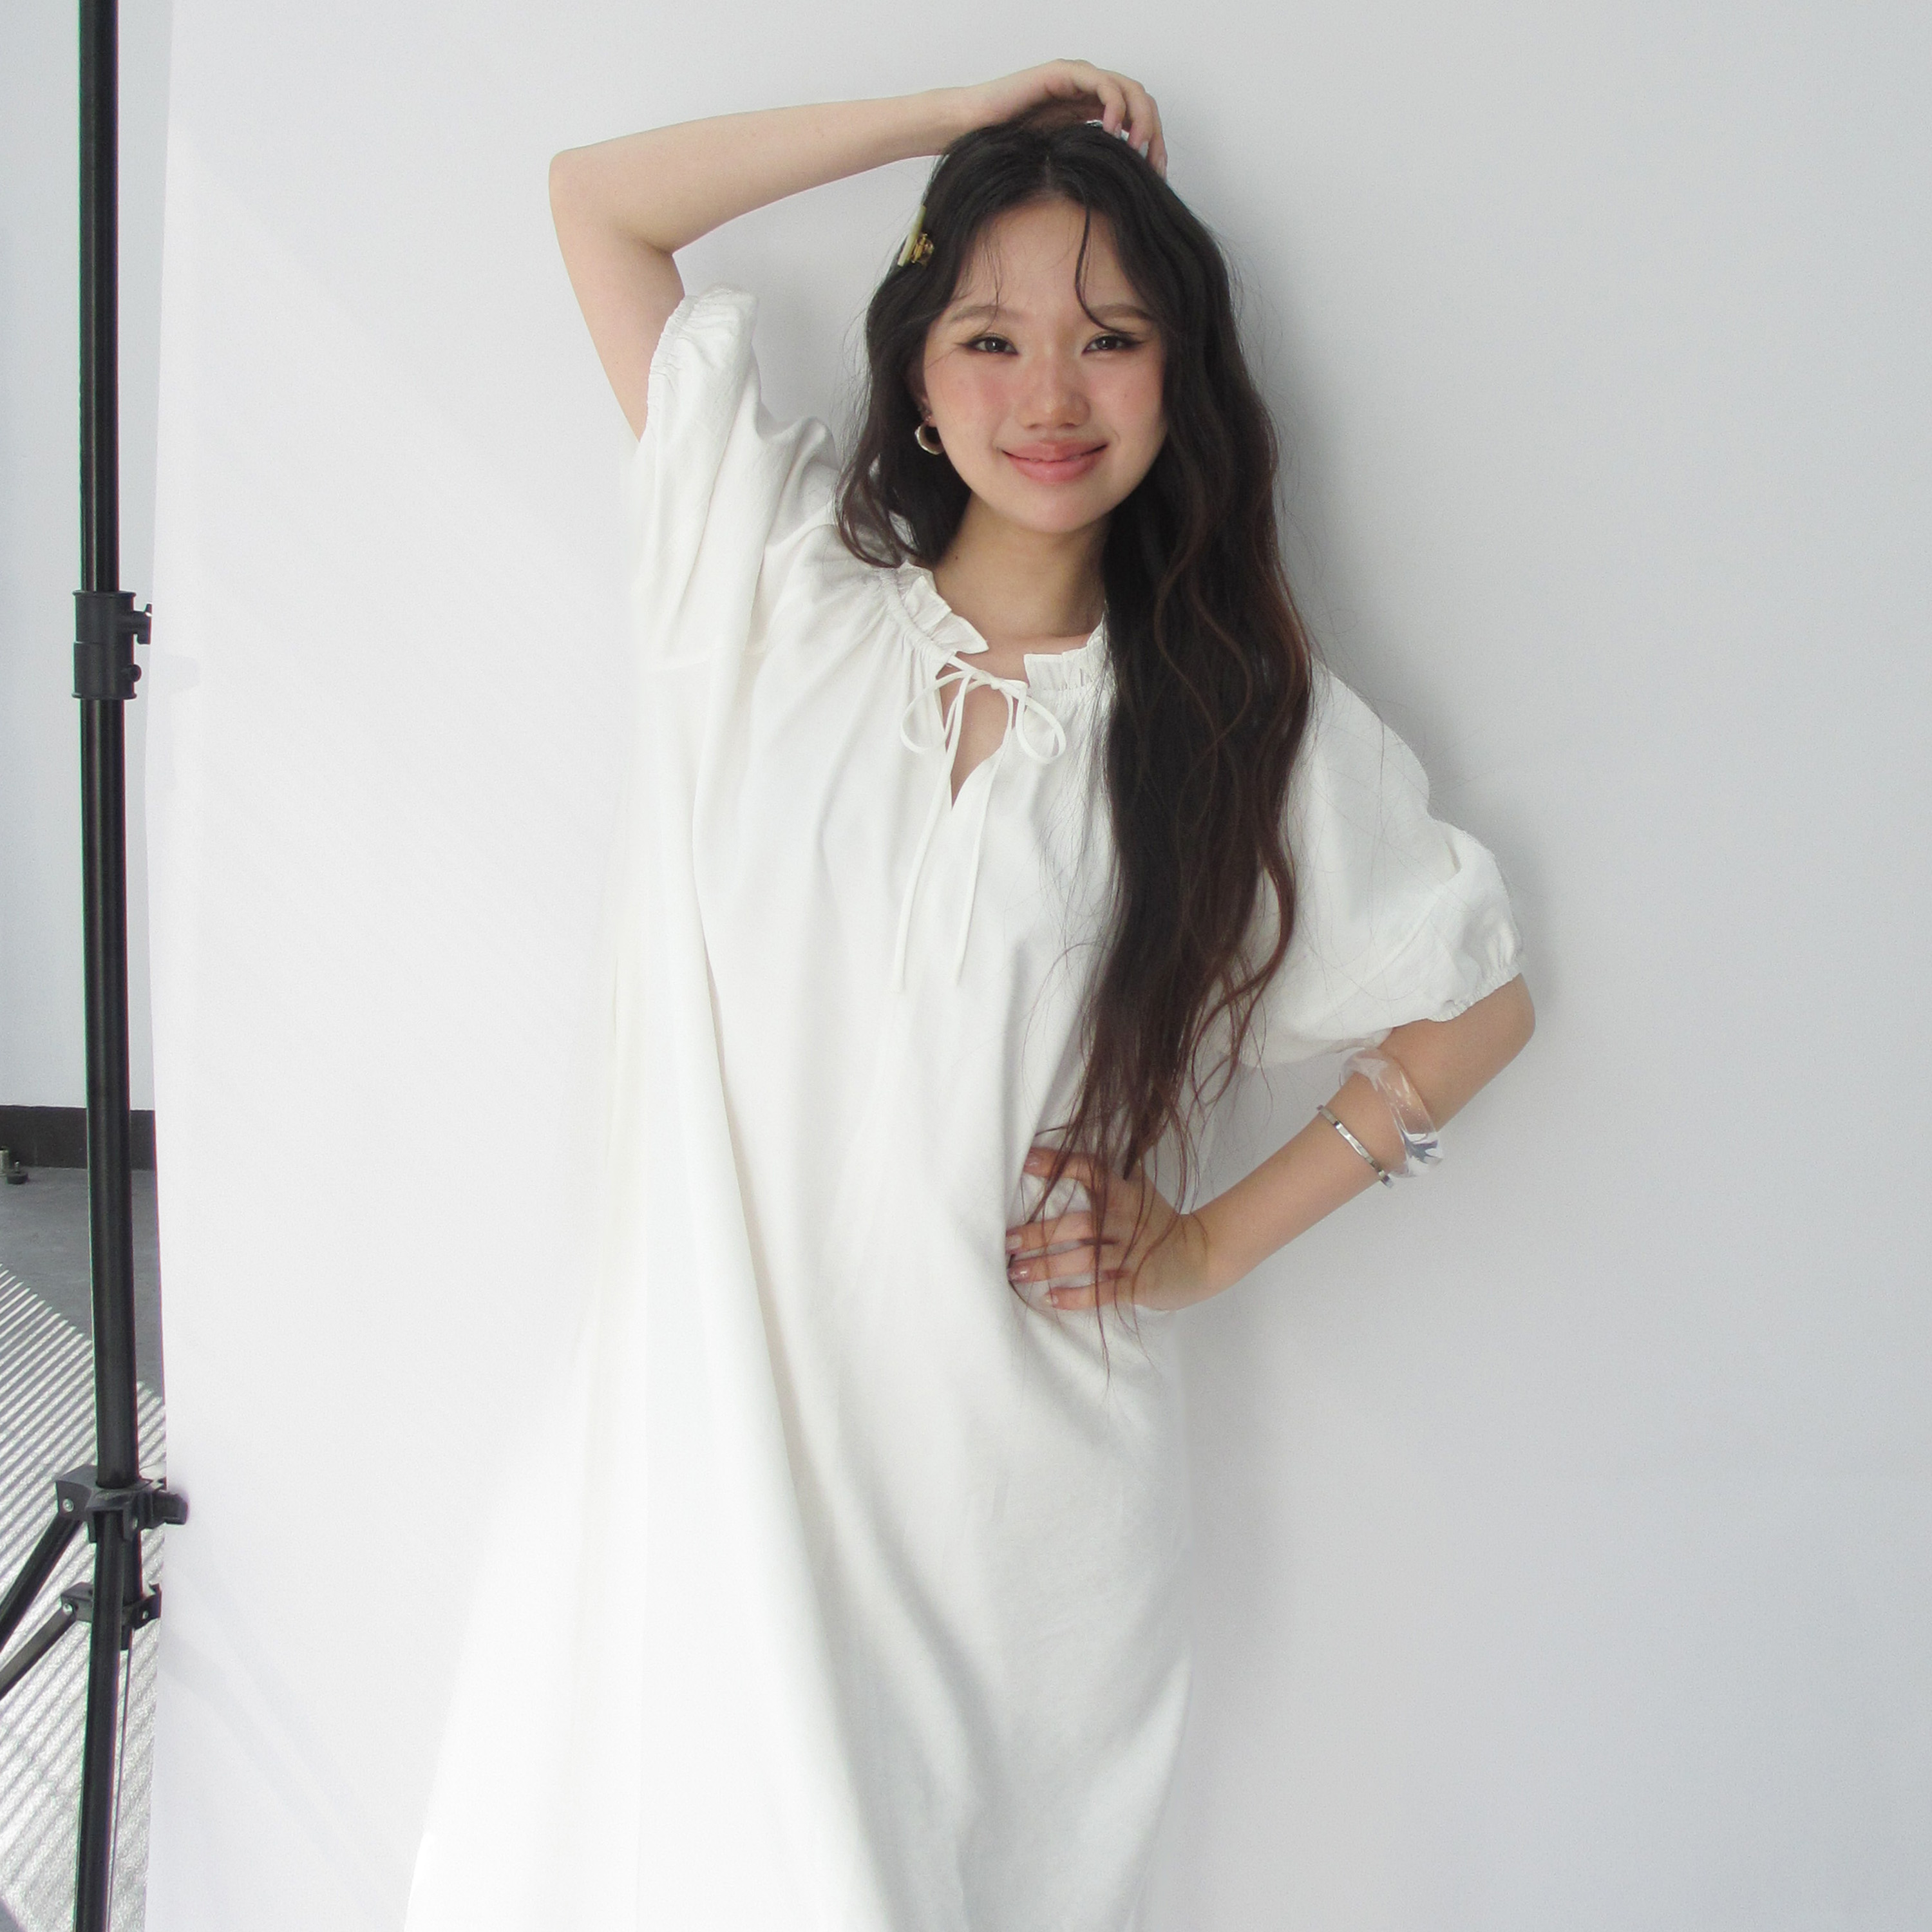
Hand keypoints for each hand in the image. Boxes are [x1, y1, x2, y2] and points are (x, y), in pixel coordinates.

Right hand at [953, 63, 1167, 175]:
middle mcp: (1089, 91)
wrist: (971, 127)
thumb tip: (1119, 198)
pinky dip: (1114, 105)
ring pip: (1129, 89)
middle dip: (1154, 133)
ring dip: (1140, 119)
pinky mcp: (1064, 73)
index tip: (1157, 175)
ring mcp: (1078, 79)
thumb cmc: (1008, 148)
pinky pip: (1101, 83)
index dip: (1154, 144)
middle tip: (1154, 165)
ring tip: (1137, 149)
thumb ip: (1087, 166)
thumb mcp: (1060, 163)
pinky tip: (1113, 132)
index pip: (1138, 119)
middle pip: (1141, 102)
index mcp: (1092, 110)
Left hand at [1005, 1144, 1216, 1312]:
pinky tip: (1050, 1299)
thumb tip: (1076, 1147)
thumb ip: (1112, 1178)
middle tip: (1007, 1241)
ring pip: (1085, 1259)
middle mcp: (1127, 1221)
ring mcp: (1134, 1253)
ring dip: (1048, 1267)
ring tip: (1017, 1272)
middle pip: (1079, 1223)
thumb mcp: (1141, 1194)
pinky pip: (1103, 1291)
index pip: (1091, 1172)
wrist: (1203, 1256)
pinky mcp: (1139, 1284)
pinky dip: (1076, 1296)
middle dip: (1040, 1233)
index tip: (1027, 1161)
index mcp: (1126, 1194)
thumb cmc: (1160, 1222)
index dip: (1060, 1164)